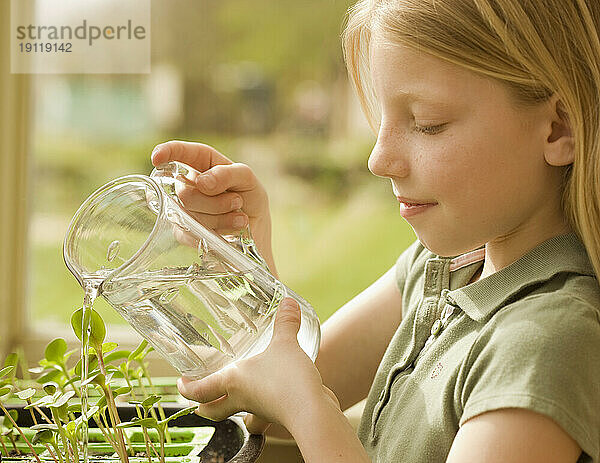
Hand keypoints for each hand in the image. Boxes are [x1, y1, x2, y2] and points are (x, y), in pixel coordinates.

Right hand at [151, 140, 275, 273]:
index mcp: (202, 163)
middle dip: (216, 200)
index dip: (167, 152)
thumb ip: (228, 174)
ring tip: (239, 215)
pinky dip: (219, 230)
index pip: (181, 153)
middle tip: (237, 201)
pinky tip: (234, 226)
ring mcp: (183, 208)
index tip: (157, 158)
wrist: (256, 229)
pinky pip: (193, 232)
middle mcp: (188, 183)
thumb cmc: (249, 197)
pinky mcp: (184, 232)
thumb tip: (202, 181)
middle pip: (185, 193)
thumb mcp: (247, 179)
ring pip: (190, 214)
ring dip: (221, 216)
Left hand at [177, 297, 339, 434]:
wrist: (311, 411)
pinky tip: (269, 386)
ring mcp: (258, 409)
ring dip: (230, 402)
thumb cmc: (288, 380)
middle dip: (202, 404)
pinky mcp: (276, 412)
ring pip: (236, 410)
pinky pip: (261, 408)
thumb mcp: (285, 344)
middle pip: (212, 410)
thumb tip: (288, 303)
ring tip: (235, 385)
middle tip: (199, 393)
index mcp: (232, 382)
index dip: (185, 388)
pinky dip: (260, 400)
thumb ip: (285, 322)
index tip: (180, 382)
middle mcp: (241, 399)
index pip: (199, 391)